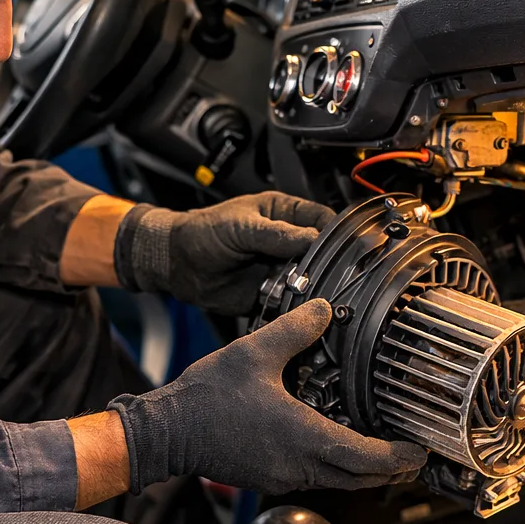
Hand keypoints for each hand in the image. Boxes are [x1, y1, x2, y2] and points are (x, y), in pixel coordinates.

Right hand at [109, 299, 427, 493]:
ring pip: (341, 481)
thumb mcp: (254, 352)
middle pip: (362, 479)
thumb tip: (323, 309)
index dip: (399, 457)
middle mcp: (300, 466)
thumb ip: (294, 330)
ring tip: (386, 448)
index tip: (420, 449)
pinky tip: (339, 443)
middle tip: (414, 451)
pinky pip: (318, 477)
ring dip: (366, 468)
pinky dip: (339, 466)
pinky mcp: (272, 477)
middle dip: (392, 467)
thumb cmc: (207, 399)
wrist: (167, 432)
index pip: (367, 459)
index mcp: (304, 438)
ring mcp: (285, 476)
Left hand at [114, 192, 333, 314]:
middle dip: (328, 267)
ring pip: (312, 282)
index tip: (347, 249)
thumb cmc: (203, 232)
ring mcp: (283, 271)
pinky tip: (292, 306)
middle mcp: (289, 244)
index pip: (324, 221)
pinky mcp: (273, 296)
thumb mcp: (241, 225)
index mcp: (286, 215)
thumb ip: (276, 234)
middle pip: (324, 255)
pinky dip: (295, 308)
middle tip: (324, 276)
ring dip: (312, 289)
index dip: (338, 234)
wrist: (177, 263)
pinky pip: (293, 304)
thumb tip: (311, 239)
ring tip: (305, 291)